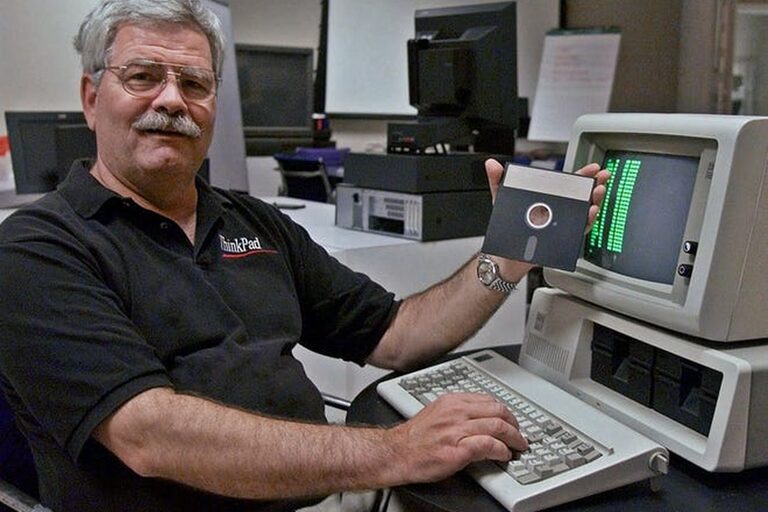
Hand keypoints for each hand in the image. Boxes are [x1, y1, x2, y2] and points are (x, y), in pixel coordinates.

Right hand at [387, 393, 527, 483]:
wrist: (396, 453)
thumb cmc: (414, 438)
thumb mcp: (437, 413)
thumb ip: (458, 412)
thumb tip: (479, 418)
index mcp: (452, 401)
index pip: (488, 400)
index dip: (505, 412)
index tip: (510, 420)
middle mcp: (456, 412)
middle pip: (497, 410)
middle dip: (514, 423)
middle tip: (519, 434)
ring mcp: (457, 430)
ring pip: (497, 426)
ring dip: (513, 438)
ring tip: (517, 446)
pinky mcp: (458, 450)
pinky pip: (489, 446)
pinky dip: (501, 451)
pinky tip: (504, 455)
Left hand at [484, 158, 610, 231]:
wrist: (504, 252)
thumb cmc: (507, 226)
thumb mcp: (501, 199)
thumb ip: (497, 180)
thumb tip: (491, 163)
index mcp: (547, 198)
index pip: (568, 184)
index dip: (582, 175)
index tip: (593, 167)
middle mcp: (558, 210)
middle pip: (581, 197)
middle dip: (595, 186)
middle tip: (603, 179)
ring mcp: (562, 224)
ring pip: (583, 213)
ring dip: (593, 203)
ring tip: (597, 195)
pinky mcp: (561, 238)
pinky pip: (577, 230)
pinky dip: (585, 222)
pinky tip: (589, 214)